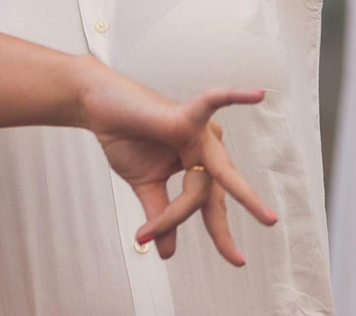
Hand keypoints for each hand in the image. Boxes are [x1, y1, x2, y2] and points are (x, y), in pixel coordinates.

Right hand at [78, 66, 277, 264]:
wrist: (97, 108)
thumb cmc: (124, 138)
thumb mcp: (145, 185)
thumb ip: (161, 215)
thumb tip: (168, 254)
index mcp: (198, 162)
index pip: (208, 203)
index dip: (207, 230)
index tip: (189, 250)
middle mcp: (206, 147)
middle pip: (218, 192)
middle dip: (222, 227)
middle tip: (236, 260)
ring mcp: (199, 131)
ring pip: (204, 180)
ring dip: (179, 206)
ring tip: (159, 225)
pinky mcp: (186, 115)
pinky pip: (212, 103)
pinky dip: (233, 97)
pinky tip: (257, 94)